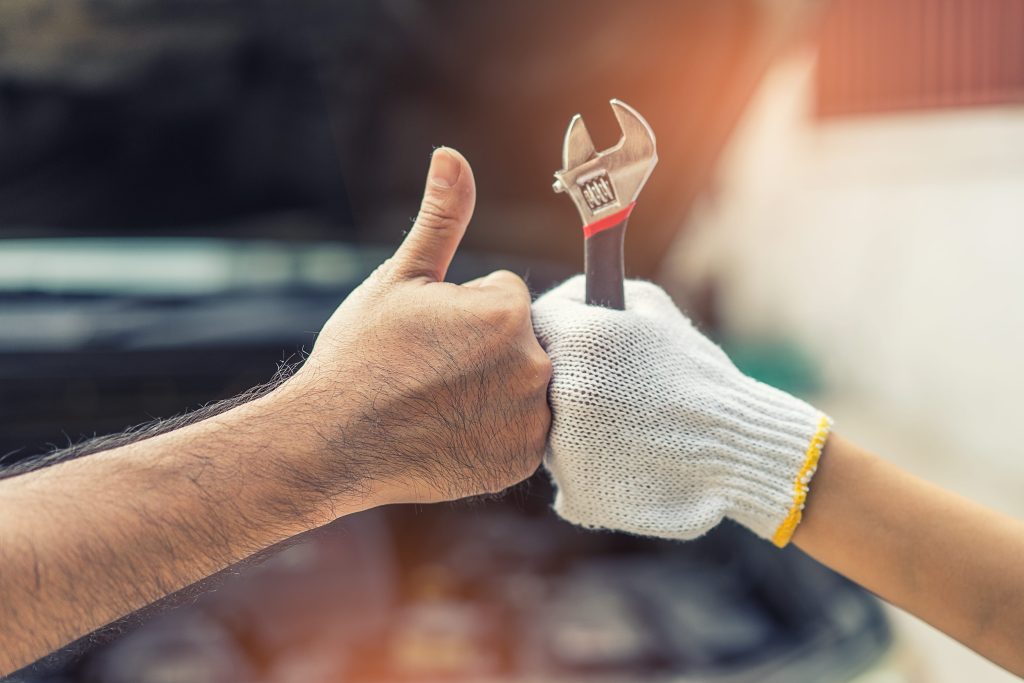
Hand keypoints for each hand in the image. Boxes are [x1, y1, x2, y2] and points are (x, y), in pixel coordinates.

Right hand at [281, 148, 550, 513]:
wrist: (331, 443)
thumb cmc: (360, 356)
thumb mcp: (400, 278)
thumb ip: (442, 218)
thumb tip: (452, 154)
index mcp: (507, 314)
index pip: (507, 295)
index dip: (463, 311)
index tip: (428, 337)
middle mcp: (534, 368)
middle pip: (521, 339)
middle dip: (485, 347)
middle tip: (431, 371)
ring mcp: (530, 421)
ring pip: (524, 382)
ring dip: (495, 386)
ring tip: (440, 400)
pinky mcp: (521, 460)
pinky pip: (522, 429)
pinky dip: (496, 428)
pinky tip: (453, 429)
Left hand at [532, 276, 829, 545]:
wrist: (740, 450)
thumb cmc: (698, 373)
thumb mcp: (653, 308)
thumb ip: (598, 292)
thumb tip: (563, 295)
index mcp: (580, 340)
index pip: (537, 322)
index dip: (559, 327)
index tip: (578, 335)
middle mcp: (563, 392)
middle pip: (533, 379)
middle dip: (565, 377)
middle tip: (610, 386)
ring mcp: (564, 448)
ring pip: (544, 428)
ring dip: (572, 423)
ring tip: (625, 424)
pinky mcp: (575, 491)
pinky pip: (565, 470)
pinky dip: (588, 465)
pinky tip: (626, 457)